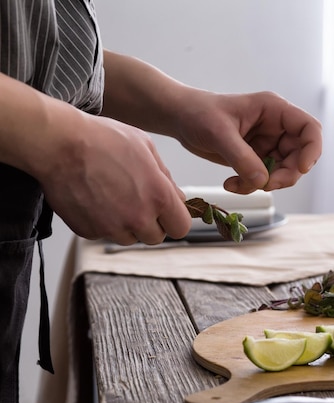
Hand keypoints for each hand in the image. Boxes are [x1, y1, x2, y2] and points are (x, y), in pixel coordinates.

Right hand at [38, 114, 191, 244]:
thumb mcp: (146, 148)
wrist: (60, 144)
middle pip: (156, 237)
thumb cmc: (102, 139)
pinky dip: (103, 223)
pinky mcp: (89, 231)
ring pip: (130, 238)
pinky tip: (96, 199)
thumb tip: (177, 197)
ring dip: (127, 225)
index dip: (175, 220)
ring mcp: (112, 227)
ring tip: (114, 197)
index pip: (181, 228)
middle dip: (151, 223)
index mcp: (159, 197)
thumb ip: (166, 178)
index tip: (168, 213)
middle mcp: (138, 217)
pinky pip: (104, 234)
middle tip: (138, 202)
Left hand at [172, 90, 321, 193]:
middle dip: (285, 175)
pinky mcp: (256, 158)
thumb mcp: (219, 134)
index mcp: (274, 110)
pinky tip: (230, 184)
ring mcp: (268, 144)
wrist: (180, 119)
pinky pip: (265, 178)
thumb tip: (263, 182)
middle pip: (300, 156)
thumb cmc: (198, 114)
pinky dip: (251, 186)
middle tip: (264, 185)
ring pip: (284, 171)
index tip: (300, 168)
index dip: (312, 150)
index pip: (310, 129)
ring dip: (264, 184)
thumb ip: (242, 158)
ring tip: (236, 185)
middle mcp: (276, 127)